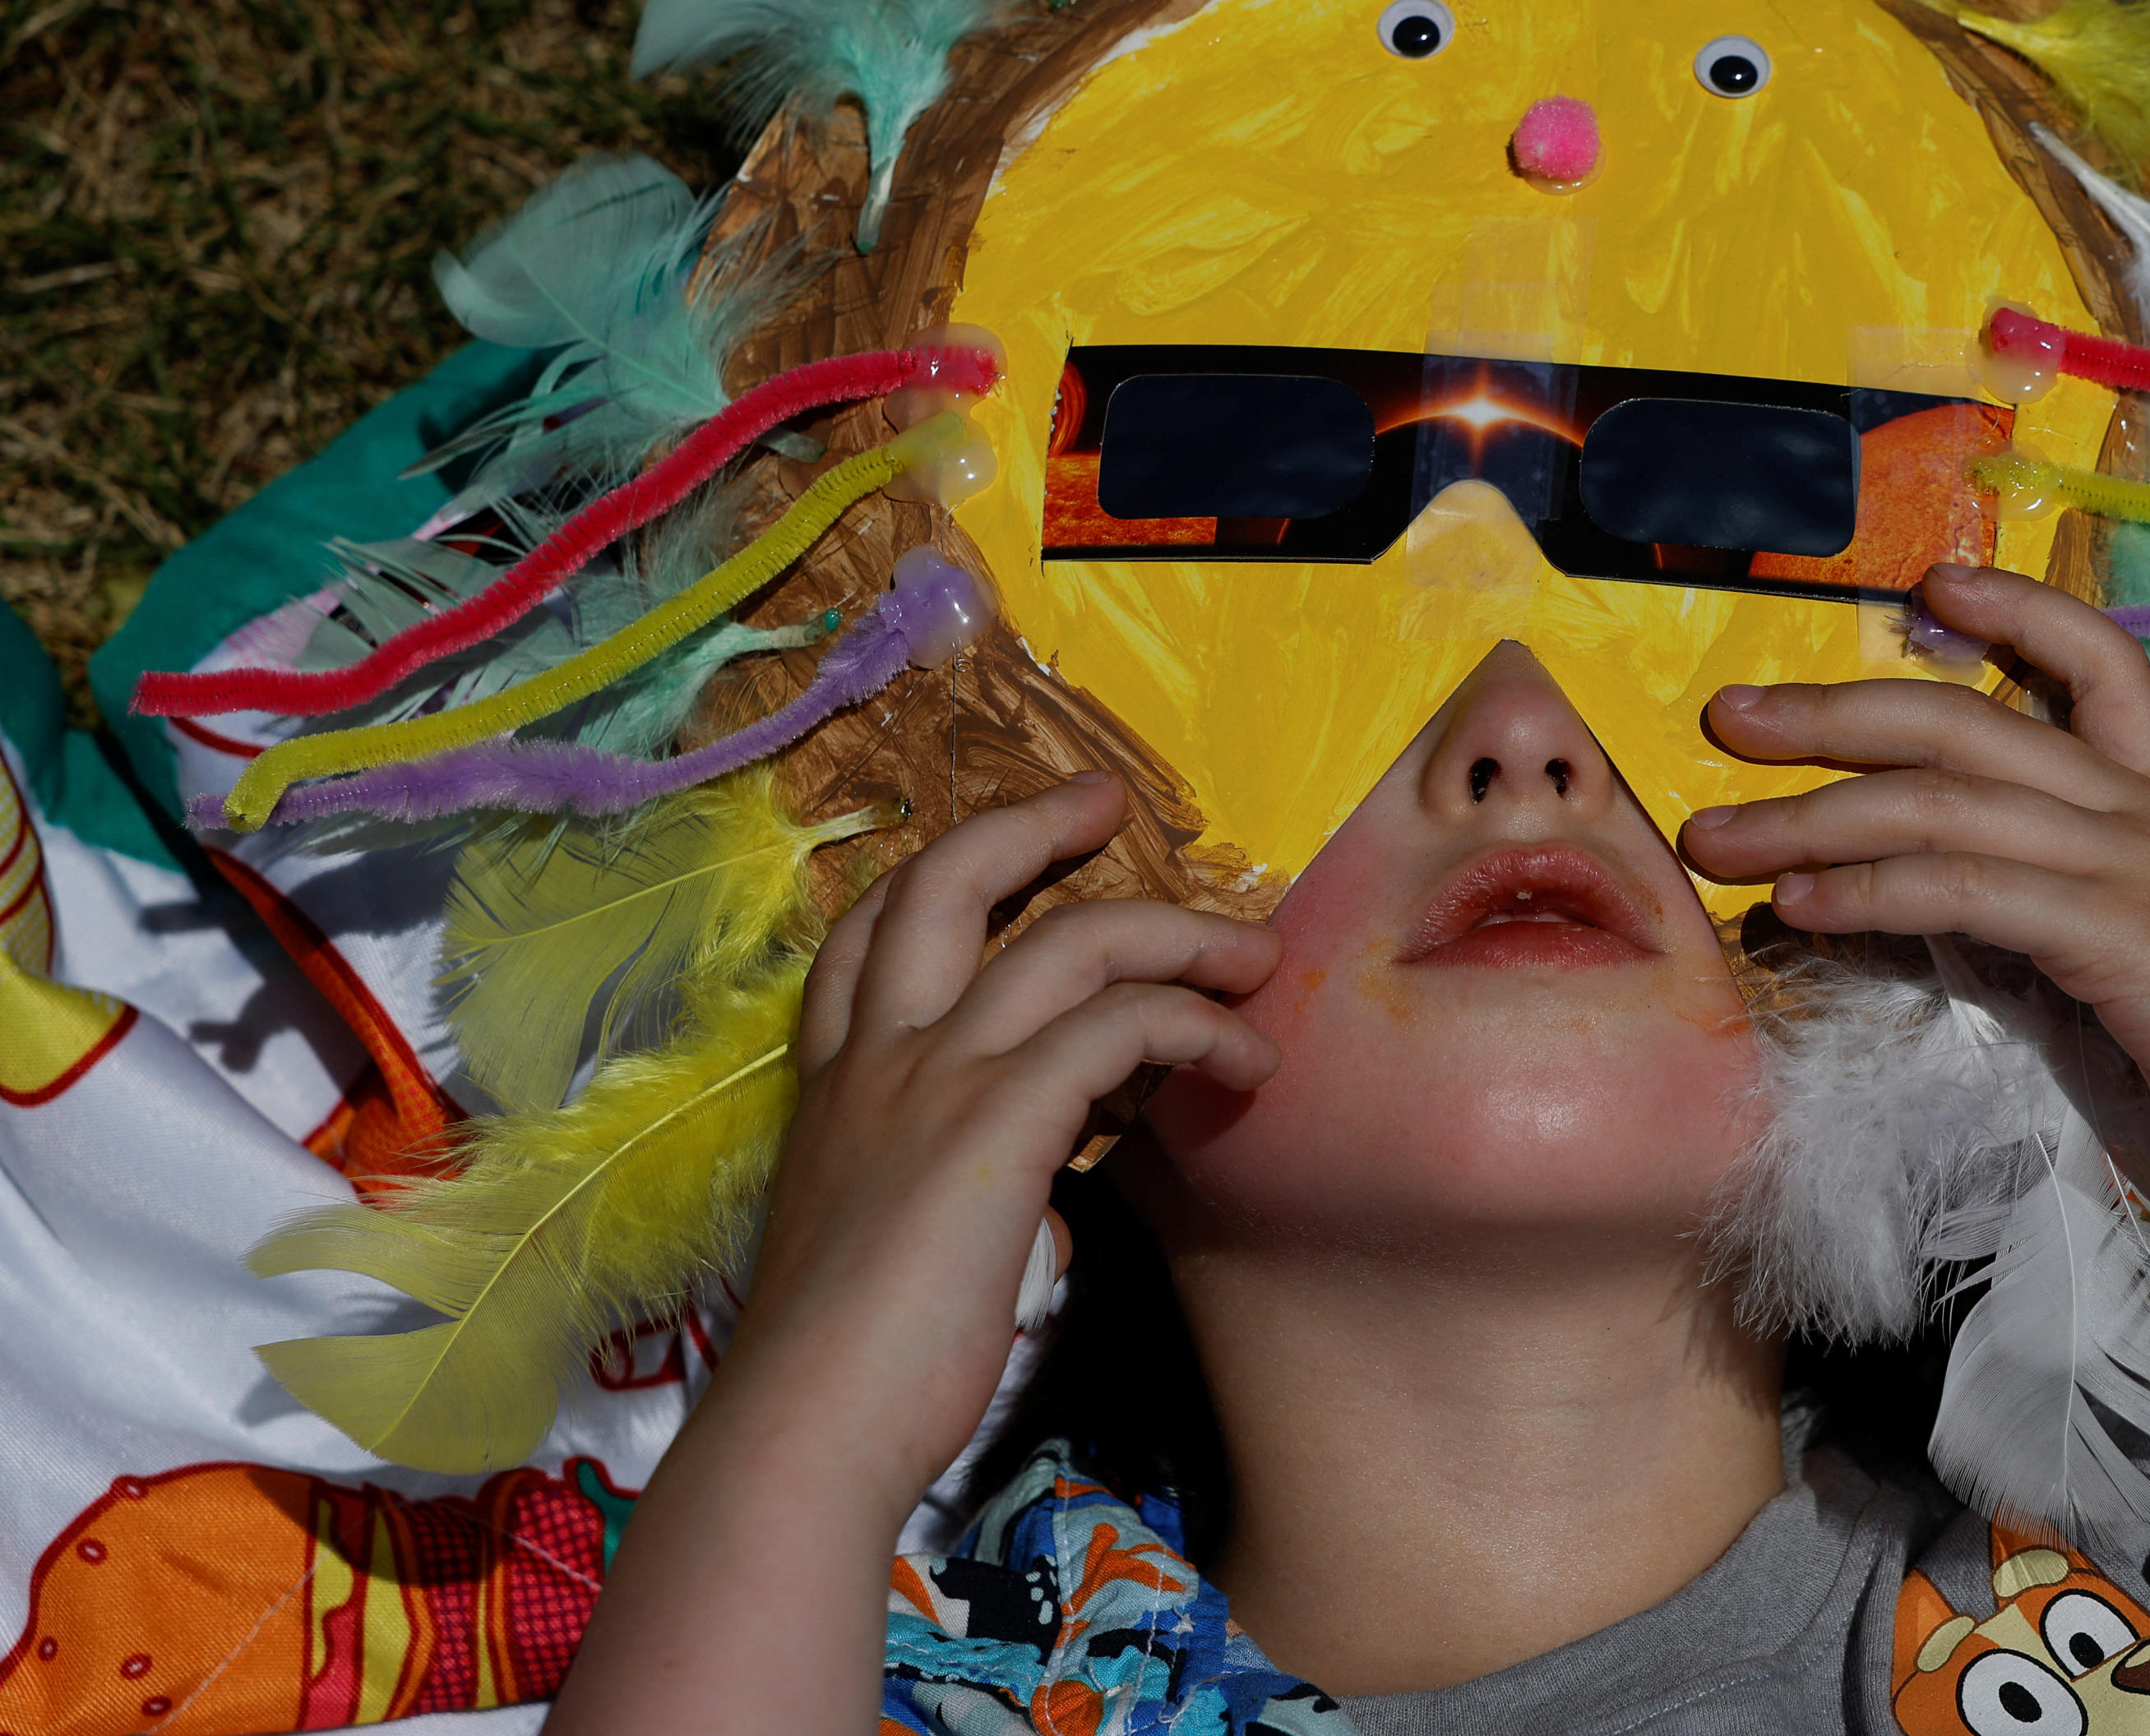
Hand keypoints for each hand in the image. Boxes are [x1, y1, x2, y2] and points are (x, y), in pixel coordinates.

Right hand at [711, 774, 1284, 1510]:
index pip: (869, 932)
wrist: (807, 1435)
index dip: (949, 874)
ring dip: (1177, 934)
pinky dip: (1198, 1026)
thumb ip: (950, 1184)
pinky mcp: (996, 1125)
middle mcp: (874, 1061)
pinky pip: (1119, 1027)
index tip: (1025, 855)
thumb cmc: (850, 1374)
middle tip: (1116, 803)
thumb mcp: (887, 1242)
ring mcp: (929, 1082)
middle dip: (1034, 824)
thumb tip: (1035, 1184)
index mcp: (834, 1086)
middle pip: (944, 879)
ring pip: (1068, 940)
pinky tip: (1246, 1064)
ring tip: (1253, 956)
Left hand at [1677, 562, 2149, 1253]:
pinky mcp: (2123, 939)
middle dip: (1833, 712)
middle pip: (1970, 722)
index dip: (2016, 607)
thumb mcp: (2119, 959)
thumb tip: (1909, 895)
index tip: (1926, 585)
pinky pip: (1968, 890)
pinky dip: (1871, 890)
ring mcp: (2137, 867)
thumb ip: (2033, 910)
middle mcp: (2146, 812)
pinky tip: (1801, 904)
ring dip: (1812, 817)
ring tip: (1717, 839)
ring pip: (1945, 804)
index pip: (2099, 659)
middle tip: (1728, 716)